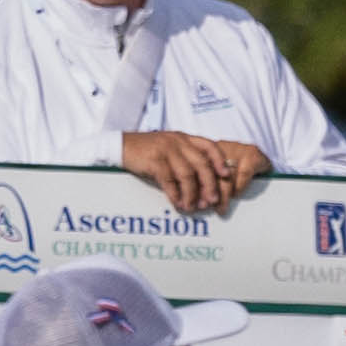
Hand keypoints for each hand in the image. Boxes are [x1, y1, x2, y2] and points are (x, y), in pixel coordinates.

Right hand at [115, 130, 267, 213]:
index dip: (219, 161)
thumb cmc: (146, 151)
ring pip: (187, 174)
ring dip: (192, 193)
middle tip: (212, 200)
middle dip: (209, 184)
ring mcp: (166, 150)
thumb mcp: (168, 149)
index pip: (209, 146)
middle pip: (202, 164)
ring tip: (192, 207)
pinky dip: (175, 194)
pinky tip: (177, 203)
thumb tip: (202, 185)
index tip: (226, 175)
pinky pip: (169, 180)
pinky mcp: (154, 160)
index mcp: (184, 138)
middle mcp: (178, 142)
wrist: (119, 146)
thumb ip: (184, 159)